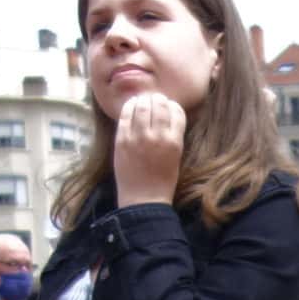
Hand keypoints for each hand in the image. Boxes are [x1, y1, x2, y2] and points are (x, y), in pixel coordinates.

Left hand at [113, 91, 185, 207]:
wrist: (143, 199)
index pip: (176, 111)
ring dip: (144, 100)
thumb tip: (166, 116)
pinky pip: (126, 114)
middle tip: (155, 101)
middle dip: (158, 100)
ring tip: (143, 101)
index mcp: (174, 142)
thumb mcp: (176, 157)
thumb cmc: (163, 181)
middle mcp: (157, 136)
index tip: (169, 107)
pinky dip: (130, 106)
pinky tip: (132, 106)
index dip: (172, 106)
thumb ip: (173, 136)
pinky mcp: (122, 139)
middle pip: (159, 105)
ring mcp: (138, 137)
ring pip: (142, 106)